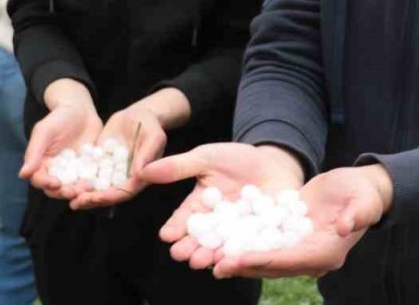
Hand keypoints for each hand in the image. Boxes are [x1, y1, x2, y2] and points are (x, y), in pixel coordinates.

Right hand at [18, 101, 102, 199]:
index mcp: (41, 164)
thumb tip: (22, 175)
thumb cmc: (59, 118)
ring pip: (72, 188)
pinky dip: (91, 185)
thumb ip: (34, 152)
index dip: (45, 184)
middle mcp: (55, 171)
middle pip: (56, 189)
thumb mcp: (45, 132)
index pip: (39, 179)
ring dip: (77, 191)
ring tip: (86, 189)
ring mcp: (72, 172)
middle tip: (72, 191)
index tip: (55, 183)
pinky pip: (88, 180)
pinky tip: (96, 184)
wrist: (81, 111)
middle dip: (63, 192)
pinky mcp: (87, 170)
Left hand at [68, 104, 167, 210]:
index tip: (97, 197)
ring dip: (83, 194)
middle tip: (77, 202)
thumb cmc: (150, 124)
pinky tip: (65, 182)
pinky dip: (79, 179)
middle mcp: (125, 178)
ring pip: (97, 187)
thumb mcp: (153, 136)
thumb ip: (147, 154)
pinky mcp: (102, 164)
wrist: (138, 115)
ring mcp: (112, 172)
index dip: (111, 196)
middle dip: (93, 199)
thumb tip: (140, 174)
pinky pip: (90, 174)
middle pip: (109, 194)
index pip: (125, 191)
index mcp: (140, 177)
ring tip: (68, 197)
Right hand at [141, 143, 305, 270]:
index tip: (166, 235)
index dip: (175, 228)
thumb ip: (178, 167)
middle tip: (180, 254)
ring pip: (221, 248)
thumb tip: (144, 169)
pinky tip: (234, 259)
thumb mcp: (205, 157)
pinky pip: (250, 247)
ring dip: (210, 256)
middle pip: (200, 239)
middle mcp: (216, 224)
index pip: (184, 219)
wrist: (274, 162)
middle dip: (189, 247)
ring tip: (201, 261)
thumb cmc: (237, 159)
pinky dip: (242, 254)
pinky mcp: (259, 237)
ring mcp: (236, 232)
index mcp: (200, 206)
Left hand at [211, 164, 390, 279]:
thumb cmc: (363, 193)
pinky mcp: (292, 236)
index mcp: (328, 252)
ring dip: (241, 260)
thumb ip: (355, 215)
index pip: (292, 260)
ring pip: (266, 258)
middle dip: (246, 266)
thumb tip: (344, 227)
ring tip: (214, 260)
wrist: (360, 188)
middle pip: (274, 266)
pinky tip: (224, 242)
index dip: (265, 261)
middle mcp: (311, 256)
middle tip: (218, 266)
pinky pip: (266, 243)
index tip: (241, 259)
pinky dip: (246, 244)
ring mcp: (301, 248)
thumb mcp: (362, 201)